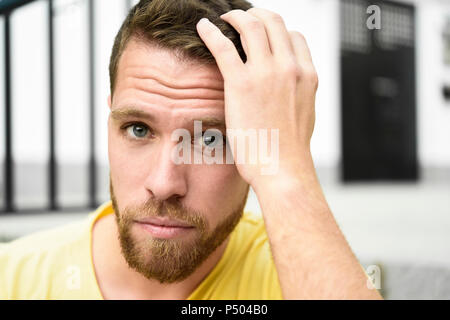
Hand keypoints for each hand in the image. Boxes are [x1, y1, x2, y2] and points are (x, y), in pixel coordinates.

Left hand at [197, 8, 317, 186]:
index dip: (277, 30)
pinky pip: (223, 46)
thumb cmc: (290, 150)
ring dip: (236, 17)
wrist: (283, 169)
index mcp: (306, 74)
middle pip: (274, 22)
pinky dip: (211, 31)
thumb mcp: (305, 113)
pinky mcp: (241, 83)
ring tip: (225, 19)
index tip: (264, 34)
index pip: (294, 36)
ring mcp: (266, 73)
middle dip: (257, 15)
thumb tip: (290, 88)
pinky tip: (203, 27)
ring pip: (251, 25)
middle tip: (242, 19)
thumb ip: (299, 93)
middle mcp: (289, 67)